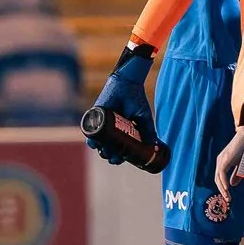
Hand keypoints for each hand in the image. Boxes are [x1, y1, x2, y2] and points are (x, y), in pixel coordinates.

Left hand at [86, 47, 155, 163]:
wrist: (126, 85)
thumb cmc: (136, 100)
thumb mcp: (144, 118)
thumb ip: (149, 131)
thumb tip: (154, 146)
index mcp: (123, 132)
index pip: (119, 148)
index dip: (119, 156)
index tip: (121, 159)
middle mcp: (111, 130)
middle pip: (107, 148)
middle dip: (109, 155)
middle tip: (113, 158)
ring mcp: (102, 124)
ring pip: (98, 142)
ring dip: (100, 150)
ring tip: (105, 151)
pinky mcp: (94, 117)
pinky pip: (89, 131)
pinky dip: (91, 139)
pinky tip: (95, 144)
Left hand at [213, 128, 243, 197]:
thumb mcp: (241, 164)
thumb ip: (236, 174)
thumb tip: (231, 185)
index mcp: (223, 162)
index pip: (220, 178)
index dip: (223, 188)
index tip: (229, 197)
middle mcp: (220, 161)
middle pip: (217, 179)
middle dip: (222, 191)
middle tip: (228, 200)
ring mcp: (222, 159)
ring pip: (218, 177)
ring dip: (222, 188)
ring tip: (228, 197)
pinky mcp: (225, 158)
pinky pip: (222, 173)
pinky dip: (223, 182)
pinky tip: (227, 188)